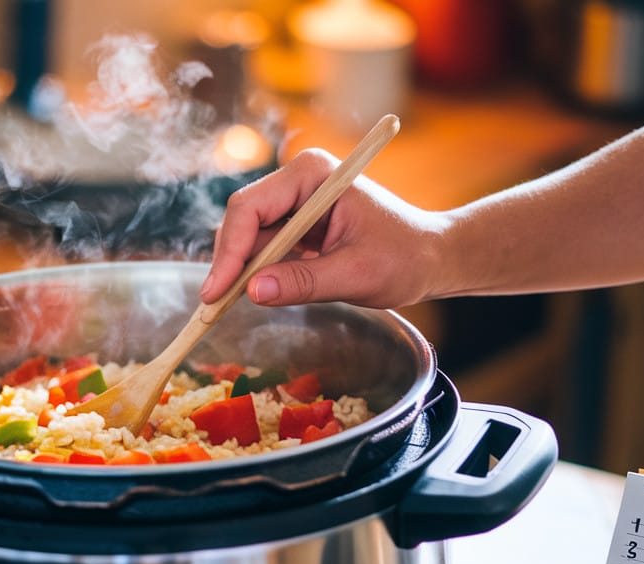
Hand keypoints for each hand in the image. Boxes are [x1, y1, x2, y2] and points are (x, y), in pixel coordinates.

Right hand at [200, 149, 453, 309]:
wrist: (431, 258)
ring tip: (224, 307)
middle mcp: (298, 181)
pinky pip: (263, 249)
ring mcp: (295, 203)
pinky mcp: (297, 226)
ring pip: (248, 237)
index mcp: (313, 175)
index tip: (217, 291)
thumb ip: (304, 282)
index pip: (250, 207)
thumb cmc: (405, 258)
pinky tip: (248, 297)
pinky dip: (254, 274)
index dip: (229, 251)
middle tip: (213, 307)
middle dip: (228, 263)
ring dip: (239, 272)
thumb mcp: (355, 275)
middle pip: (242, 221)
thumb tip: (254, 292)